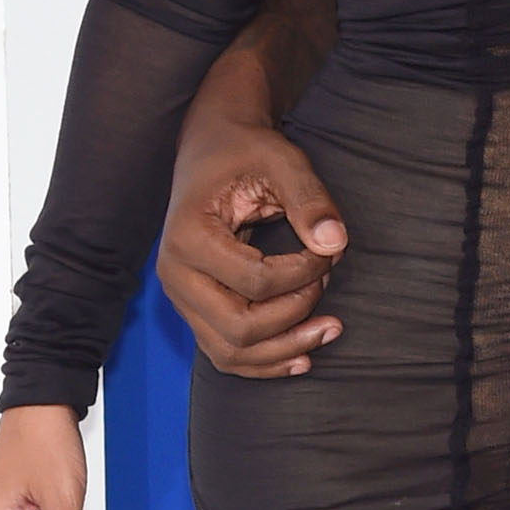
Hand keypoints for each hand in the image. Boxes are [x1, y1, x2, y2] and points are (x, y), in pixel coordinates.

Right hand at [157, 109, 346, 378]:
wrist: (212, 147)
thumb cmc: (245, 151)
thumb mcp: (282, 161)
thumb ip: (309, 199)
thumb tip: (335, 244)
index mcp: (189, 236)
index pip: (254, 281)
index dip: (303, 274)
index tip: (328, 252)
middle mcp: (175, 274)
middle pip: (238, 328)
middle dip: (294, 317)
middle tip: (326, 286)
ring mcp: (181, 297)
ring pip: (230, 352)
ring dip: (284, 350)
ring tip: (329, 331)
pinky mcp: (195, 308)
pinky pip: (225, 352)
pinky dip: (264, 362)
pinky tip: (302, 357)